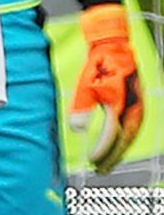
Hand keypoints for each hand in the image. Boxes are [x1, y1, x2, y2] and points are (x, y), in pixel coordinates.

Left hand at [70, 3, 143, 172]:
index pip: (113, 133)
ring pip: (129, 134)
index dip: (103, 149)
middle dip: (112, 156)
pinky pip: (130, 127)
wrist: (112, 45)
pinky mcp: (135, 104)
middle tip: (99, 170)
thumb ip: (82, 107)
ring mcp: (137, 106)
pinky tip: (113, 146)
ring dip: (118, 150)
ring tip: (105, 163)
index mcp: (123, 103)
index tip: (92, 160)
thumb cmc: (98, 63)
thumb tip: (77, 129)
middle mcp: (134, 107)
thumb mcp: (86, 84)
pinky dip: (122, 139)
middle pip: (125, 139)